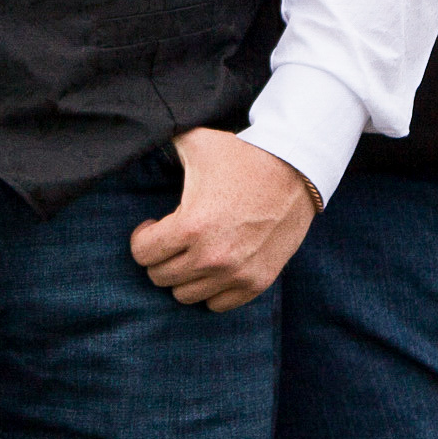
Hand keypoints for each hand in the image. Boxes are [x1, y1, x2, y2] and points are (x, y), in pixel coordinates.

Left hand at [130, 128, 316, 311]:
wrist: (296, 170)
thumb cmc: (243, 156)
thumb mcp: (198, 141)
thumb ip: (164, 140)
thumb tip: (141, 133)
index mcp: (191, 226)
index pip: (142, 254)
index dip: (143, 237)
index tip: (154, 226)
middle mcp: (211, 257)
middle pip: (160, 277)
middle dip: (160, 256)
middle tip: (172, 239)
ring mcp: (235, 274)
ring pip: (185, 295)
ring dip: (183, 275)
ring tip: (192, 252)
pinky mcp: (256, 282)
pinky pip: (217, 305)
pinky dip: (210, 289)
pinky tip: (213, 267)